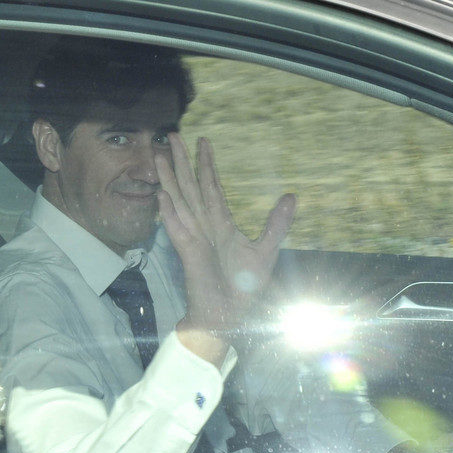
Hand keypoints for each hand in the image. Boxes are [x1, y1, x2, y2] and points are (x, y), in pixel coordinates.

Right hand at [155, 133, 295, 361]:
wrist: (227, 318)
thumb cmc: (242, 290)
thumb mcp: (266, 252)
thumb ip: (276, 225)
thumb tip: (291, 197)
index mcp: (221, 225)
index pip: (211, 188)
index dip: (207, 165)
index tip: (204, 141)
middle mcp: (204, 228)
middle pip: (190, 187)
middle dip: (182, 162)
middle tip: (174, 134)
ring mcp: (194, 239)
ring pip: (179, 202)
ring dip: (169, 180)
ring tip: (160, 156)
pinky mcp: (189, 254)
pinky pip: (177, 229)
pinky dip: (168, 213)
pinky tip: (161, 195)